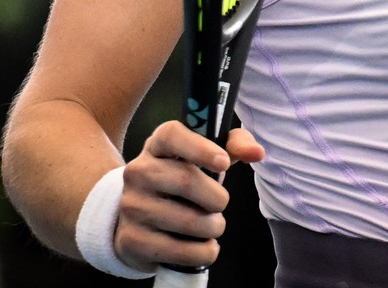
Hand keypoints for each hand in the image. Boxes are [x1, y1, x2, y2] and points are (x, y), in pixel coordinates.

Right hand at [113, 121, 266, 270]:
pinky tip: (204, 246)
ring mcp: (131, 206)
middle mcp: (138, 171)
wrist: (136, 216)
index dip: (201, 148)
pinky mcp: (131, 239)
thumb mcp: (203, 157)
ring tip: (212, 226)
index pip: (172, 135)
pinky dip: (203, 252)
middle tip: (220, 205)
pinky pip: (179, 251)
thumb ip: (233, 146)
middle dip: (217, 198)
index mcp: (157, 145)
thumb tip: (257, 152)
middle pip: (186, 181)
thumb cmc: (180, 180)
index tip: (223, 163)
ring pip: (186, 220)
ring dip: (213, 228)